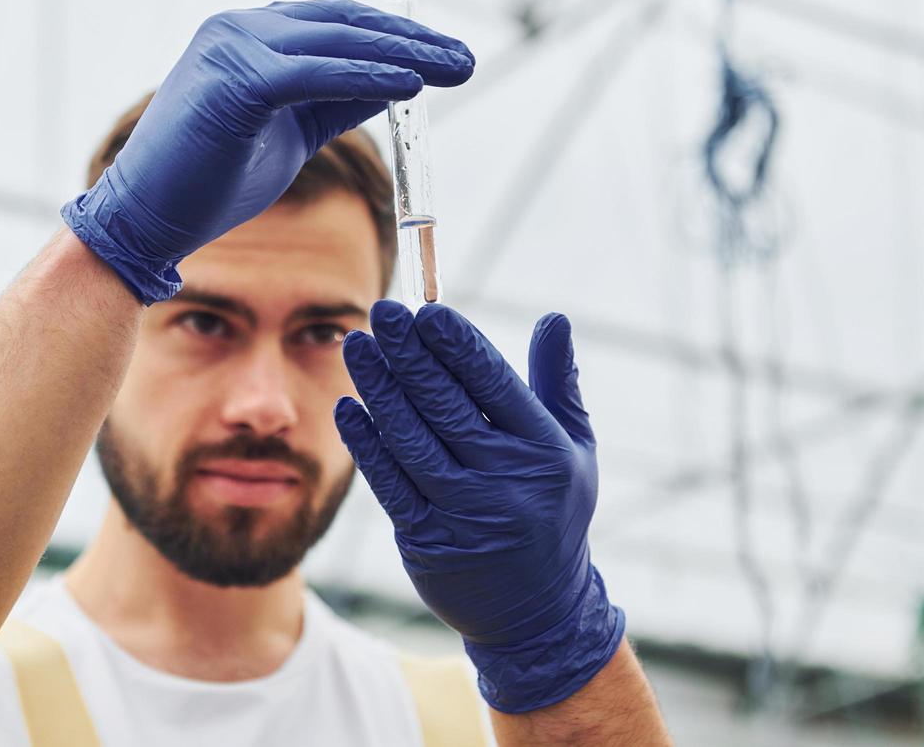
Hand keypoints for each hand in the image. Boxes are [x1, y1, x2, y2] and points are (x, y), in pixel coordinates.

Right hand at [61, 0, 472, 302]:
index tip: (446, 55)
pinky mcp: (233, 80)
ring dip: (403, 52)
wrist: (146, 219)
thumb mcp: (292, 133)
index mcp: (248, 36)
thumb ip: (338, 100)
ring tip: (455, 66)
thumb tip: (400, 80)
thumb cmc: (211, 182)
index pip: (337, 23)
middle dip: (412, 39)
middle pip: (343, 24)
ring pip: (335, 41)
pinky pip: (315, 72)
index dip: (396, 36)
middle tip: (466, 59)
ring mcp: (231, 47)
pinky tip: (410, 83)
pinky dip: (367, 74)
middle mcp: (238, 28)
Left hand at [336, 300, 623, 712]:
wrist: (538, 613)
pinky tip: (348, 407)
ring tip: (357, 346)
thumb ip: (559, 384)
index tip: (426, 311)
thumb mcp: (574, 451)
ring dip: (379, 388)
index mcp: (544, 451)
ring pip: (410, 438)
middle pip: (445, 404)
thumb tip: (555, 319)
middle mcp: (505, 481)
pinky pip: (389, 483)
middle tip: (382, 313)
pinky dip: (366, 443)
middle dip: (409, 354)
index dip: (456, 344)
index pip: (492, 383)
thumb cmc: (554, 512)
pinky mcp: (427, 541)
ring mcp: (464, 514)